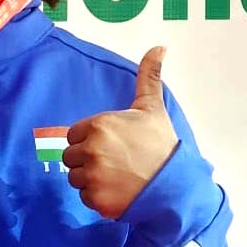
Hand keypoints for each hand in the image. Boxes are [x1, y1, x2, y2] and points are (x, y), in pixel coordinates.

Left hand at [63, 46, 178, 219]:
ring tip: (116, 177)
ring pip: (75, 177)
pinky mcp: (96, 199)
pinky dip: (97, 197)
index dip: (90, 140)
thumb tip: (159, 47)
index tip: (112, 145)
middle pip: (71, 156)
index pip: (74, 134)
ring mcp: (93, 176)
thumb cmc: (161, 145)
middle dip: (88, 160)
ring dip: (91, 179)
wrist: (175, 186)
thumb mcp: (152, 108)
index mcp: (99, 125)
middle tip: (115, 163)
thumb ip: (148, 76)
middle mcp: (92, 149)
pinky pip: (84, 197)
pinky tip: (117, 191)